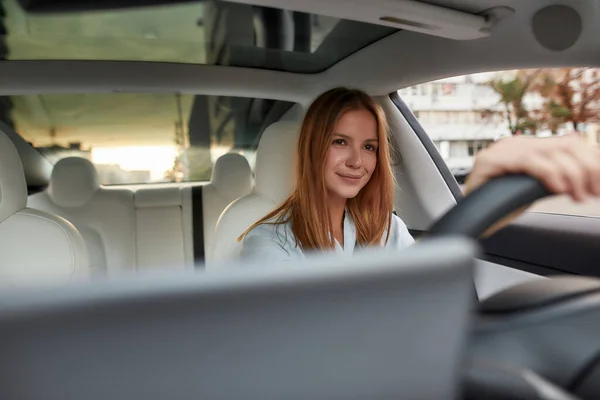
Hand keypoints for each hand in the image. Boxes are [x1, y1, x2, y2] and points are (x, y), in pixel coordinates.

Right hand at [464, 133, 599, 235]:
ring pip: (550, 153)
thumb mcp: (538, 189)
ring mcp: (502, 150)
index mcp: (529, 147)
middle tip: (594, 193)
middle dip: (588, 170)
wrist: (473, 221)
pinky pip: (527, 161)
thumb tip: (591, 174)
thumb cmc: (501, 207)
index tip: (599, 185)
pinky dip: (548, 174)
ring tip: (577, 196)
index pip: (571, 143)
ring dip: (572, 175)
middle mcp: (518, 144)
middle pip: (567, 145)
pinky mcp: (490, 161)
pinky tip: (558, 189)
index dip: (592, 161)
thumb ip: (560, 177)